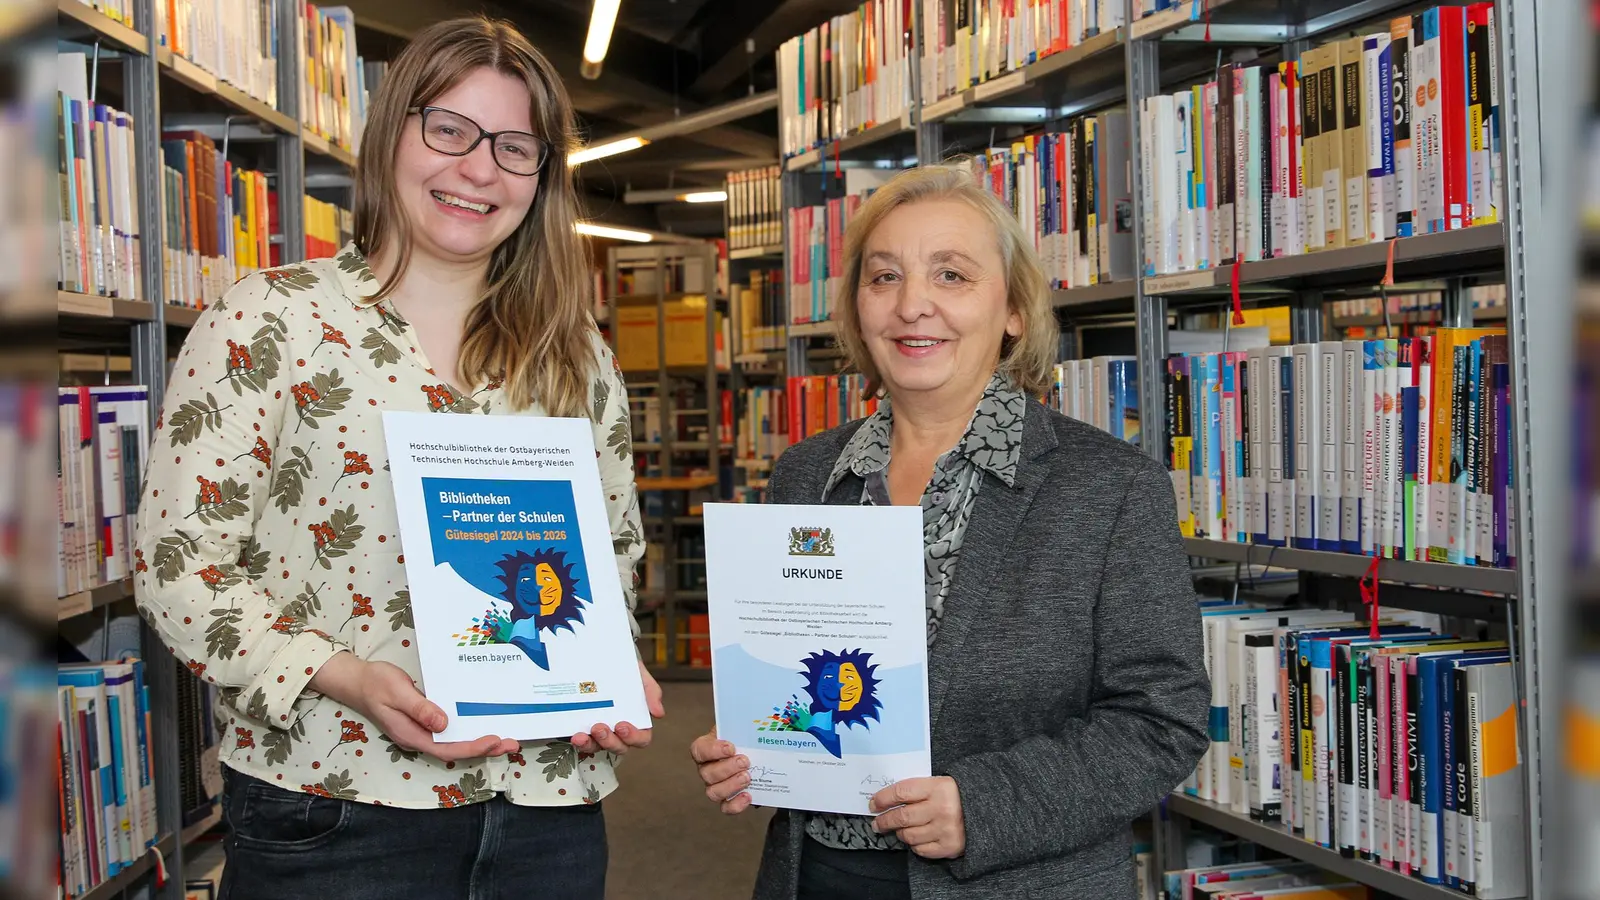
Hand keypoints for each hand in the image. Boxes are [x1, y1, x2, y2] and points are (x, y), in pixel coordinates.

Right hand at [310, 651, 518, 762]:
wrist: (357, 681)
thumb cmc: (376, 683)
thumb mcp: (398, 693)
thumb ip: (420, 709)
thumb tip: (444, 724)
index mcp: (412, 735)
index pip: (447, 749)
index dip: (472, 747)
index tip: (494, 739)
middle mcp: (419, 738)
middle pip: (455, 750)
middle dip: (485, 748)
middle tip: (512, 744)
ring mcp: (421, 732)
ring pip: (454, 742)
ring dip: (480, 741)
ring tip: (506, 739)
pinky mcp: (424, 723)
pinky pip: (449, 731)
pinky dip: (468, 730)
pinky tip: (482, 724)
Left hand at [572, 659, 664, 754]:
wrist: (599, 657)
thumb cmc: (624, 670)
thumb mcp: (639, 675)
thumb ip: (651, 691)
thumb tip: (659, 713)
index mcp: (636, 721)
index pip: (641, 738)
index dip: (633, 737)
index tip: (622, 725)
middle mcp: (618, 731)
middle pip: (619, 747)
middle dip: (609, 741)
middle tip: (599, 727)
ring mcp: (599, 732)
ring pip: (598, 748)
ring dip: (591, 744)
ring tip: (582, 735)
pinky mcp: (583, 729)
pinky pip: (582, 742)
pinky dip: (579, 741)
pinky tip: (575, 735)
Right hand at [690, 727, 753, 813]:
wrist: (757, 754)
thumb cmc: (745, 738)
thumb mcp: (741, 727)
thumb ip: (743, 725)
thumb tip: (757, 722)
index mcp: (707, 748)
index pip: (699, 749)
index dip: (713, 750)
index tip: (731, 747)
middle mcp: (707, 768)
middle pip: (707, 774)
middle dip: (727, 768)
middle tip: (745, 761)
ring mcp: (716, 786)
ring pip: (713, 792)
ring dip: (731, 786)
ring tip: (748, 777)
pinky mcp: (728, 800)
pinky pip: (726, 807)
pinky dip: (736, 804)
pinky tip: (748, 796)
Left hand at [869, 776, 965, 858]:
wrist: (986, 812)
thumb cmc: (956, 796)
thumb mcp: (938, 784)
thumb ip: (915, 790)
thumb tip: (884, 800)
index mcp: (938, 787)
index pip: (901, 793)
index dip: (883, 799)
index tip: (873, 804)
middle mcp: (942, 809)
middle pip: (901, 817)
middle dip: (884, 821)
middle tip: (877, 823)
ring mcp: (946, 829)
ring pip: (909, 835)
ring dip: (901, 833)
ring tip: (901, 829)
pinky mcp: (949, 847)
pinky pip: (921, 849)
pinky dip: (915, 845)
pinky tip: (918, 838)